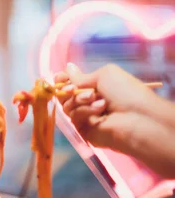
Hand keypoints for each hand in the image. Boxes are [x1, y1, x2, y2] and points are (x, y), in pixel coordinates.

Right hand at [54, 63, 174, 177]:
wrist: (138, 119)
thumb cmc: (127, 93)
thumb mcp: (105, 75)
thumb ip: (82, 76)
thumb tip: (68, 68)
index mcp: (96, 88)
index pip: (71, 83)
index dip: (63, 79)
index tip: (59, 77)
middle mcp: (88, 102)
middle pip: (64, 95)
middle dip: (67, 89)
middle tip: (72, 89)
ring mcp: (86, 117)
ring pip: (67, 106)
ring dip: (79, 100)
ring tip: (96, 99)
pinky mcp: (84, 130)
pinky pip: (74, 117)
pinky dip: (84, 111)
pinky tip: (99, 110)